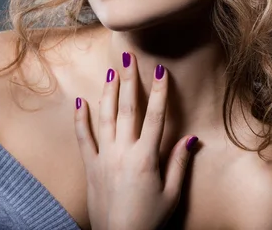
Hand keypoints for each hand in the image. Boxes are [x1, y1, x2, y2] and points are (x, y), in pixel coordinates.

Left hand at [74, 52, 198, 229]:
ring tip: (111, 72)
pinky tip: (81, 101)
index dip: (159, 92)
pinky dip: (81, 118)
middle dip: (129, 81)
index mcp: (146, 158)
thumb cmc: (148, 220)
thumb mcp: (171, 194)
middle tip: (129, 58)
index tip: (160, 71)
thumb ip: (179, 163)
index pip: (156, 117)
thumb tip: (191, 138)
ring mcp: (104, 158)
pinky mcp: (90, 167)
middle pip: (128, 109)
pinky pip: (83, 138)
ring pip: (105, 117)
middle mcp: (123, 152)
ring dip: (108, 93)